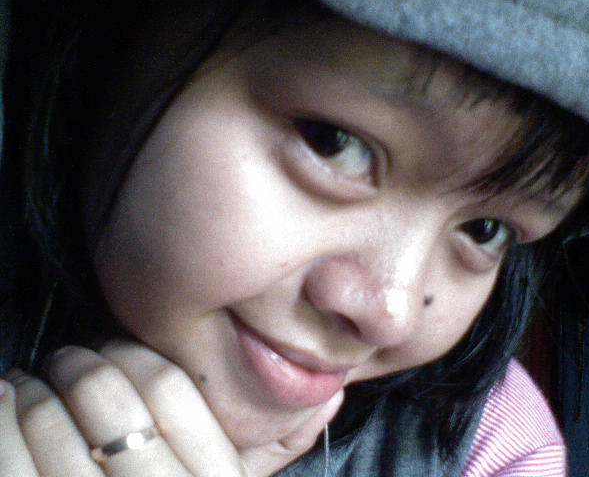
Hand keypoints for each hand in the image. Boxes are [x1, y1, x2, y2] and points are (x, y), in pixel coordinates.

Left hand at [0, 342, 343, 475]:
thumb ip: (280, 450)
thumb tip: (329, 393)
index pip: (168, 387)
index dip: (131, 355)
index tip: (112, 350)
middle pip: (108, 397)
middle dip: (77, 364)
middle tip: (65, 360)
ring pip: (52, 424)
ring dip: (30, 390)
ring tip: (23, 383)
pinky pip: (10, 465)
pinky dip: (0, 423)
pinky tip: (3, 405)